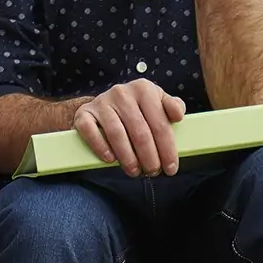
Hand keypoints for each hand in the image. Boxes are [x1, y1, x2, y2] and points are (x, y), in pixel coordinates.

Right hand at [73, 79, 187, 177]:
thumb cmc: (135, 108)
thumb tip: (178, 115)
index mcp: (144, 89)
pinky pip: (91, 132)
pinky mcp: (84, 113)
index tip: (171, 168)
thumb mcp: (156, 102)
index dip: (167, 149)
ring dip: (127, 158)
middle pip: (140, 132)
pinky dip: (101, 148)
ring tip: (134, 171)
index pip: (159, 124)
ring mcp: (102, 103)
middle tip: (153, 172)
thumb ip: (172, 106)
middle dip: (149, 157)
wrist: (103, 105)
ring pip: (117, 134)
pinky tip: (110, 160)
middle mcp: (122, 93)